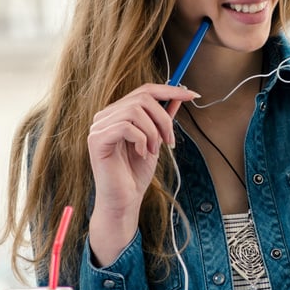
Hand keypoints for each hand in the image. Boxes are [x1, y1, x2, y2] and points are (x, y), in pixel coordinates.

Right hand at [87, 83, 197, 263]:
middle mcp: (106, 116)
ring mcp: (99, 126)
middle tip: (170, 141)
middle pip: (142, 98)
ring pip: (135, 110)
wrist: (124, 200)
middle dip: (164, 118)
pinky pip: (126, 126)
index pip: (144, 90)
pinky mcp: (97, 139)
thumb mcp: (156, 141)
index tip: (192, 95)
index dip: (170, 90)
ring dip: (153, 132)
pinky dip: (141, 140)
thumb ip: (163, 119)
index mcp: (118, 113)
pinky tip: (141, 154)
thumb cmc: (135, 173)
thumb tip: (179, 97)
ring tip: (153, 151)